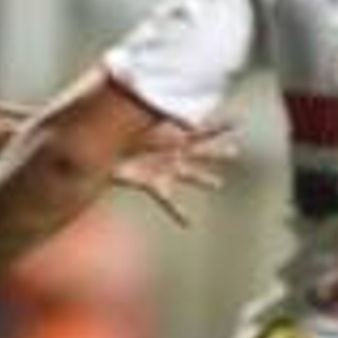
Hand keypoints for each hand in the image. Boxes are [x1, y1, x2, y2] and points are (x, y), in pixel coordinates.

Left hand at [111, 120, 236, 225]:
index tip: (239, 120)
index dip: (220, 125)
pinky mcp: (152, 183)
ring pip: (189, 175)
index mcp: (172, 136)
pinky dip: (178, 212)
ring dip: (203, 179)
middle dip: (216, 152)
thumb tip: (181, 115)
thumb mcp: (142, 125)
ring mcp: (163, 167)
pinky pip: (168, 201)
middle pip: (200, 151)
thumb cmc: (118, 132)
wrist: (97, 147)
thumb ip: (162, 120)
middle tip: (234, 151)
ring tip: (217, 183)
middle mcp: (171, 151)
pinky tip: (188, 223)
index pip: (201, 129)